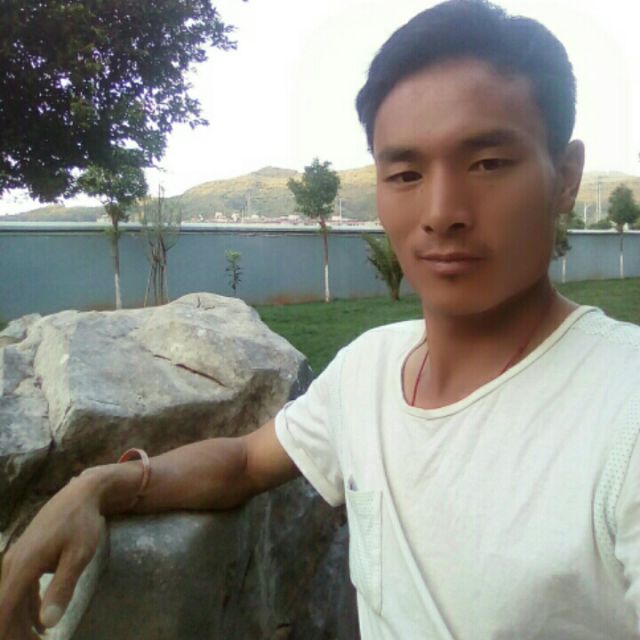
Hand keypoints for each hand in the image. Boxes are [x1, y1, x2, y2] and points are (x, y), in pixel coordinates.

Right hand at [0, 475, 105, 638]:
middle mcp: (13, 565)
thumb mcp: (79, 555)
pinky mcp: (26, 559)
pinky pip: (20, 591)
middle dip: (15, 633)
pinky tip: (40, 624)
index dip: (6, 634)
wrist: (81, 494)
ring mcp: (17, 561)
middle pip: (5, 610)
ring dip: (21, 624)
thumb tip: (48, 623)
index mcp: (22, 567)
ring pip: (11, 602)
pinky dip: (27, 610)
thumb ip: (62, 587)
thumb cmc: (82, 523)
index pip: (2, 611)